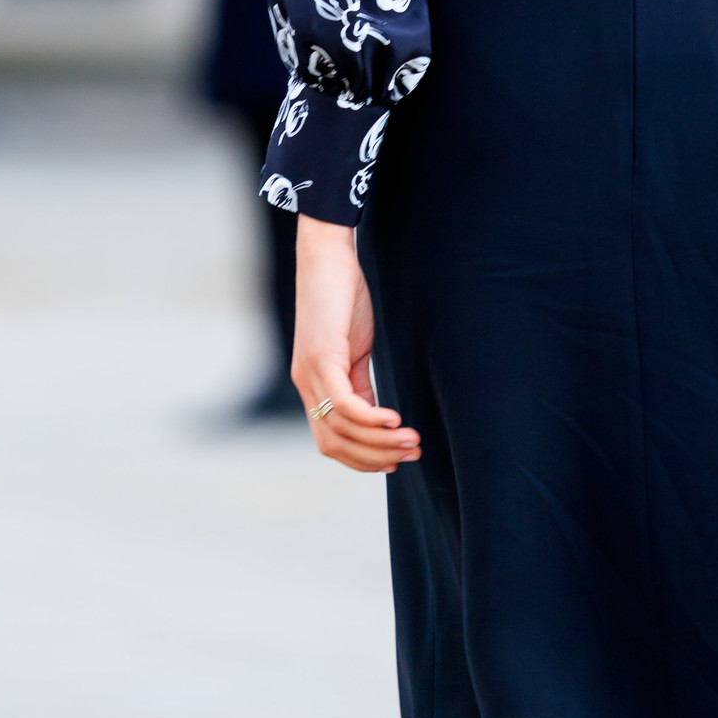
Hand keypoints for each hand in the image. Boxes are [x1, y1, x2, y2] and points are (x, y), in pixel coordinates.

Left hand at [292, 216, 420, 472]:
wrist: (326, 255)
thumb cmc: (343, 296)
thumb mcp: (355, 348)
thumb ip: (360, 382)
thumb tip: (376, 417)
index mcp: (313, 386)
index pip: (331, 441)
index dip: (362, 459)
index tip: (395, 463)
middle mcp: (305, 385)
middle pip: (334, 444)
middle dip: (374, 458)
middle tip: (411, 455)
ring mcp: (310, 373)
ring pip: (342, 429)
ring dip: (381, 442)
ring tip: (412, 441)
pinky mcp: (321, 357)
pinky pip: (345, 403)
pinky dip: (371, 418)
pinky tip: (396, 420)